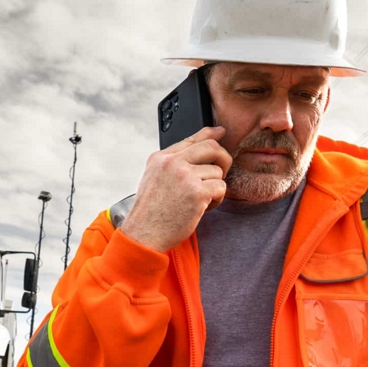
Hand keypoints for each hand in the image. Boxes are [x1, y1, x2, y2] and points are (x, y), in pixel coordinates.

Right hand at [120, 126, 231, 251]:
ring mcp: (185, 176)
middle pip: (211, 147)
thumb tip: (197, 152)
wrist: (144, 234)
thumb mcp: (154, 179)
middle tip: (222, 173)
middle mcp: (172, 162)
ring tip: (199, 201)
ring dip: (214, 188)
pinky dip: (216, 200)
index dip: (210, 134)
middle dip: (223, 159)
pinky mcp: (197, 192)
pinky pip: (220, 187)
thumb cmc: (151, 213)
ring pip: (218, 172)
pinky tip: (202, 208)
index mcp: (161, 158)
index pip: (192, 138)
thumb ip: (172, 165)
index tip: (220, 132)